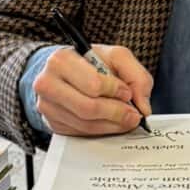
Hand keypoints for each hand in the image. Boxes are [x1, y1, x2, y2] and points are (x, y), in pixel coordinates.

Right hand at [33, 45, 153, 137]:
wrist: (65, 72)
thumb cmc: (90, 62)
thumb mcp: (116, 57)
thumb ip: (136, 76)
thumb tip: (143, 106)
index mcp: (61, 60)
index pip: (92, 84)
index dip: (115, 91)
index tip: (127, 92)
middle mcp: (47, 83)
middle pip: (87, 108)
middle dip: (116, 113)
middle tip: (133, 115)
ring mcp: (47, 106)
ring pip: (85, 124)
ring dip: (111, 125)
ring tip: (126, 119)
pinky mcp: (52, 123)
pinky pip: (80, 133)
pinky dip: (100, 130)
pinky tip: (110, 122)